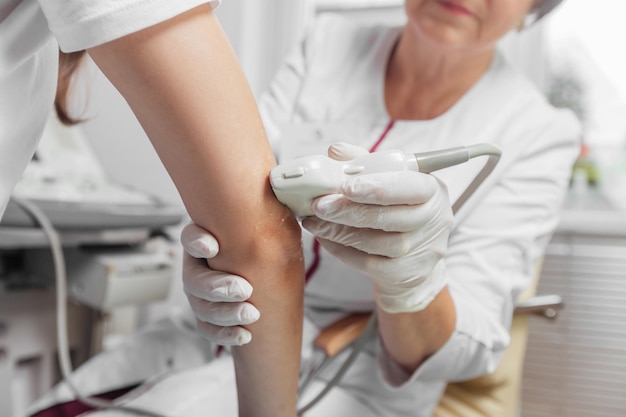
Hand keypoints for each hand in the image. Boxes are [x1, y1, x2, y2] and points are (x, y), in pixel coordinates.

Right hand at [181, 223, 259, 345]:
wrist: (271, 272)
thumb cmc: (266, 241)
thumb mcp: (271, 224)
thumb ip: (270, 214)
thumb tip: (288, 196)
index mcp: (207, 239)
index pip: (190, 237)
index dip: (197, 242)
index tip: (213, 246)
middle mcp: (198, 267)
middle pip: (192, 279)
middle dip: (217, 286)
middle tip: (245, 289)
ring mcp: (200, 294)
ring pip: (200, 307)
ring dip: (225, 313)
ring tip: (252, 314)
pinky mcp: (207, 317)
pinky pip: (207, 329)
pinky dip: (224, 335)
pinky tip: (245, 335)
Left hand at [301, 142, 453, 313]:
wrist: (414, 258)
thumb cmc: (399, 208)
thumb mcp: (390, 180)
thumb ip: (365, 163)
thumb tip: (336, 151)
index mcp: (432, 189)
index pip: (407, 187)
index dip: (376, 187)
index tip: (344, 186)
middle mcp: (433, 220)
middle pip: (388, 217)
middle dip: (347, 210)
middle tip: (318, 205)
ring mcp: (421, 251)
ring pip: (375, 242)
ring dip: (338, 230)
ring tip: (314, 221)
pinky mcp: (406, 274)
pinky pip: (367, 263)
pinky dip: (341, 250)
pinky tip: (325, 238)